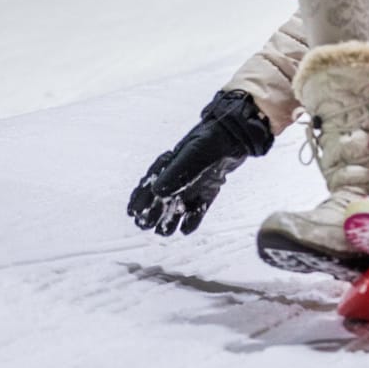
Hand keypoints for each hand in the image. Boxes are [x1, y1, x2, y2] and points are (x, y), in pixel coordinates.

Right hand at [127, 90, 272, 235]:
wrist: (236, 135)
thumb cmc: (209, 141)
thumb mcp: (191, 156)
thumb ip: (176, 174)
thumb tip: (157, 191)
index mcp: (169, 164)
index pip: (149, 183)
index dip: (140, 198)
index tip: (132, 212)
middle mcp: (179, 175)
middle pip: (162, 198)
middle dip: (152, 212)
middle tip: (145, 225)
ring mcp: (194, 184)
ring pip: (178, 205)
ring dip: (171, 219)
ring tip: (165, 232)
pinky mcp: (209, 190)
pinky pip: (198, 207)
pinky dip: (193, 219)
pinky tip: (187, 229)